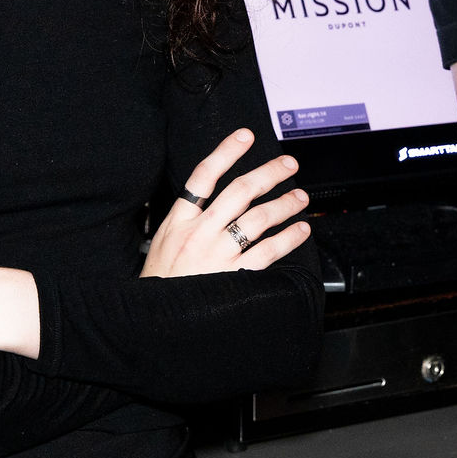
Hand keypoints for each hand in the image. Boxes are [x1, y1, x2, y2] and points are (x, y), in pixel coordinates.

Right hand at [143, 128, 311, 277]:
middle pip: (239, 191)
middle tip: (288, 164)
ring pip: (257, 218)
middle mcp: (199, 232)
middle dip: (268, 173)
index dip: (226, 152)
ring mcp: (216, 253)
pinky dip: (288, 238)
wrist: (156, 321)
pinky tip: (300, 230)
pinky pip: (267, 251)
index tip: (246, 136)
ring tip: (300, 197)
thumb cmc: (161, 282)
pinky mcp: (233, 275)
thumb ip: (187, 219)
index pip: (203, 176)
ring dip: (283, 204)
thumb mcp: (164, 242)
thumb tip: (210, 196)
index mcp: (179, 220)